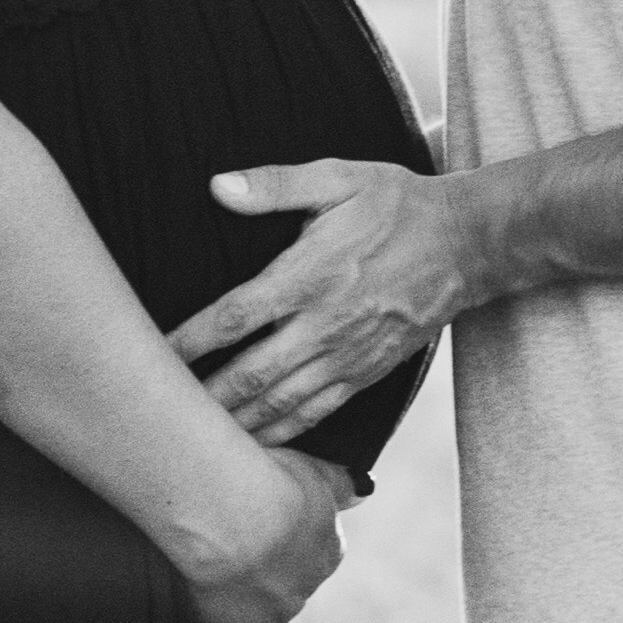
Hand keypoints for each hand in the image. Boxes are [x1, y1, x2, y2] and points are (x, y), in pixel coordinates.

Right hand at [170, 438, 351, 622]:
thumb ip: (340, 484)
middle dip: (272, 576)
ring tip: (230, 596)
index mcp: (327, 549)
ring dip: (254, 612)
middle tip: (241, 552)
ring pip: (269, 620)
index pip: (316, 553)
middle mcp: (306, 589)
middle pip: (291, 588)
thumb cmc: (270, 483)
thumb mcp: (315, 472)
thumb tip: (364, 490)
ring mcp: (271, 616)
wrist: (234, 513)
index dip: (292, 543)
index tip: (272, 532)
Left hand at [175, 159, 489, 447]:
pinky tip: (254, 445)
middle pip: (251, 374)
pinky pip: (317, 412)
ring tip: (197, 442)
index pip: (236, 316)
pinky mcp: (367, 374)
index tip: (153, 354)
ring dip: (238, 425)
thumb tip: (218, 187)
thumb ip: (276, 184)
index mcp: (310, 275)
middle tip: (162, 416)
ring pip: (281, 404)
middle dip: (204, 399)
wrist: (469, 245)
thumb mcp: (339, 178)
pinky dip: (282, 433)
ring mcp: (348, 356)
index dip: (190, 339)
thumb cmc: (397, 205)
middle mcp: (325, 324)